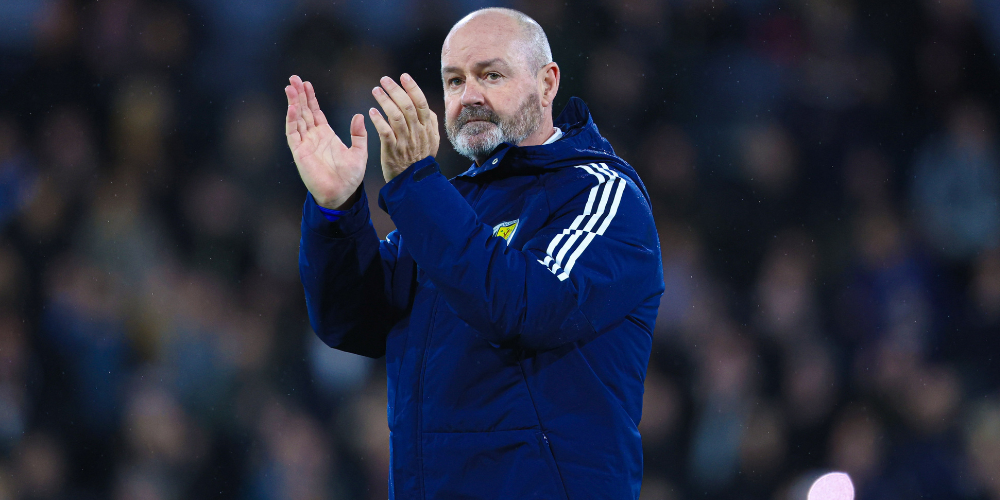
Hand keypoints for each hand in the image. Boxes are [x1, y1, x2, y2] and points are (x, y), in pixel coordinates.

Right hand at [285, 75, 367, 209]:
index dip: (311, 98)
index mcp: (326, 135)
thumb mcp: (359, 152)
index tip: (307, 83)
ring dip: (293, 103)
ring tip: (290, 87)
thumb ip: (359, 134)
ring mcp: (305, 144)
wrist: (342, 194)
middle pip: (304, 111)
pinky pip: (294, 134)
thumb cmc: (350, 177)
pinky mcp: (300, 152)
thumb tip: (359, 115)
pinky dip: (292, 120)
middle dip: (299, 95)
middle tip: (294, 78)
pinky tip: (292, 108)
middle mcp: (313, 137)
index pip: (315, 112)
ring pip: (297, 119)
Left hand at [369, 74, 439, 181]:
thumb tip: (427, 108)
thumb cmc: (420, 158)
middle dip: (395, 90)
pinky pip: (385, 133)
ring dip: (384, 101)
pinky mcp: (393, 151)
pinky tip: (371, 112)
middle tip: (384, 80)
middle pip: (407, 106)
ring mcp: (406, 142)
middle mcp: (418, 132)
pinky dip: (378, 121)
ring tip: (376, 91)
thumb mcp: (432, 140)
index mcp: (427, 128)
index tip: (403, 76)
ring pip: (396, 116)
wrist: (414, 182)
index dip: (412, 88)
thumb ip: (431, 123)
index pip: (421, 103)